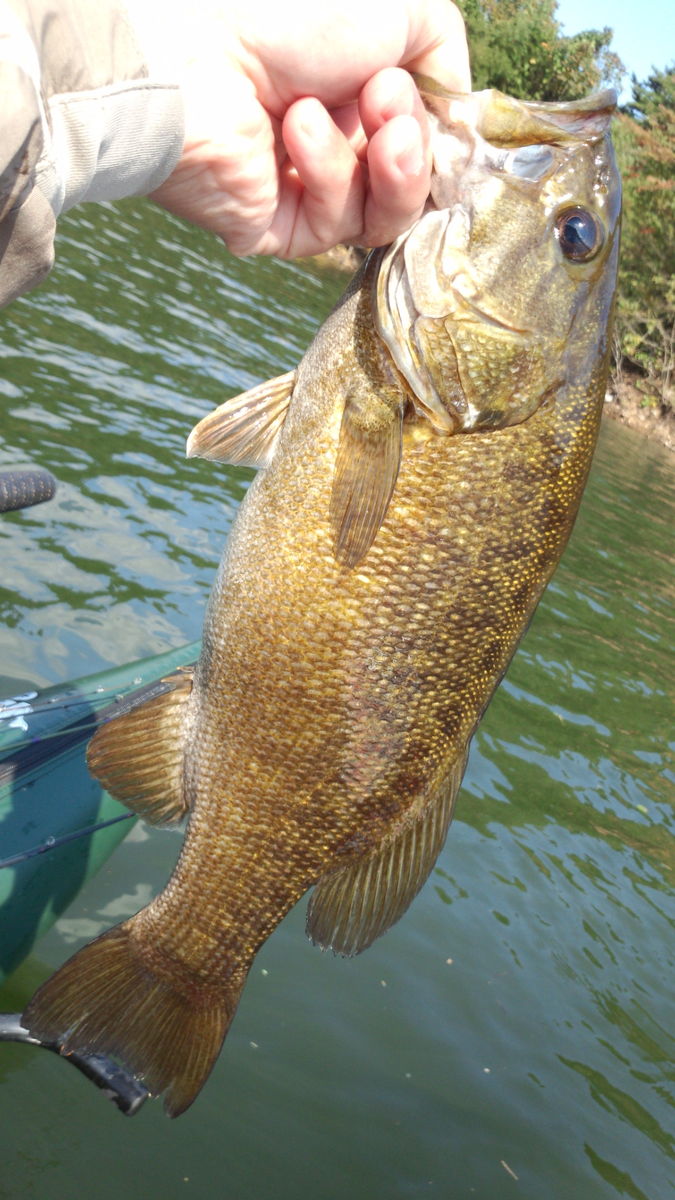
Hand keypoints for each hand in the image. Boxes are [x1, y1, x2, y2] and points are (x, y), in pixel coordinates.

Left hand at [132, 0, 469, 257]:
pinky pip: (337, 228)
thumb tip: (459, 111)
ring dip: (389, 166)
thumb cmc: (285, 17)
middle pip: (414, 183)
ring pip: (387, 215)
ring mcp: (307, 192)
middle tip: (382, 97)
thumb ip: (444, 51)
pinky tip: (298, 128)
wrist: (197, 53)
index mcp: (358, 93)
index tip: (438, 102)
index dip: (441, 129)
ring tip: (364, 113)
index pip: (427, 140)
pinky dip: (329, 174)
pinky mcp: (280, 230)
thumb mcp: (398, 8)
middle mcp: (336, 145)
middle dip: (414, 140)